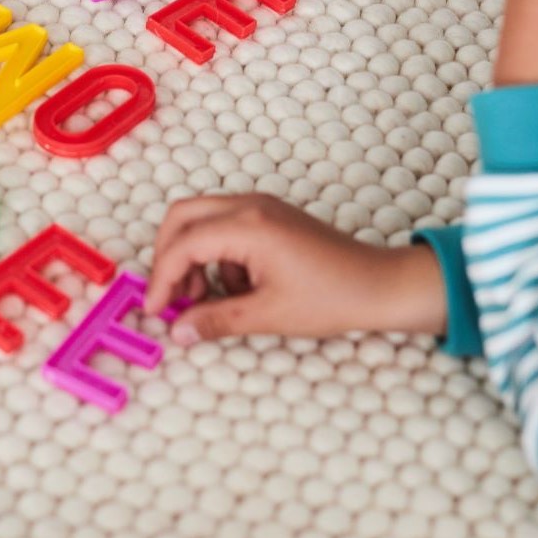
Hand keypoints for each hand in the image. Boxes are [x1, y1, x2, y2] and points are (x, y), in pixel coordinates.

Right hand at [145, 194, 447, 345]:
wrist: (380, 284)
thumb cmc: (333, 298)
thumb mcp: (269, 315)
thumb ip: (217, 320)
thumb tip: (178, 332)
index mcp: (248, 226)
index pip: (184, 244)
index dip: (163, 278)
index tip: (157, 309)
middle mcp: (248, 205)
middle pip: (182, 216)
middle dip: (168, 255)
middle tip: (172, 295)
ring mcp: (259, 206)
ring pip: (200, 218)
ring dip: (192, 255)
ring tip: (206, 297)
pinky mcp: (268, 214)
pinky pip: (223, 224)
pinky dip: (215, 253)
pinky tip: (235, 288)